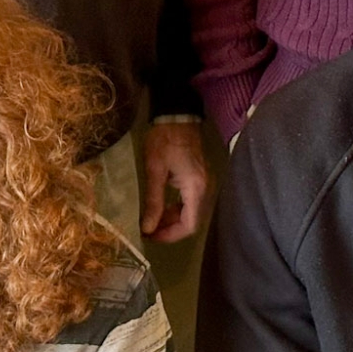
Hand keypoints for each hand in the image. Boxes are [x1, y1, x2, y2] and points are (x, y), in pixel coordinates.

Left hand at [142, 121, 211, 242]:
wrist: (177, 115)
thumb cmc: (164, 140)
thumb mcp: (155, 170)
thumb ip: (153, 201)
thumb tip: (148, 229)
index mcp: (195, 188)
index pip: (189, 225)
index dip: (170, 235)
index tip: (151, 236)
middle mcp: (204, 188)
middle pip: (192, 221)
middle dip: (170, 229)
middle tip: (148, 229)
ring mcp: (204, 182)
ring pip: (191, 212)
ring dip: (173, 219)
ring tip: (152, 218)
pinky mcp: (199, 177)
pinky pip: (190, 201)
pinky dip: (177, 208)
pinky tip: (161, 205)